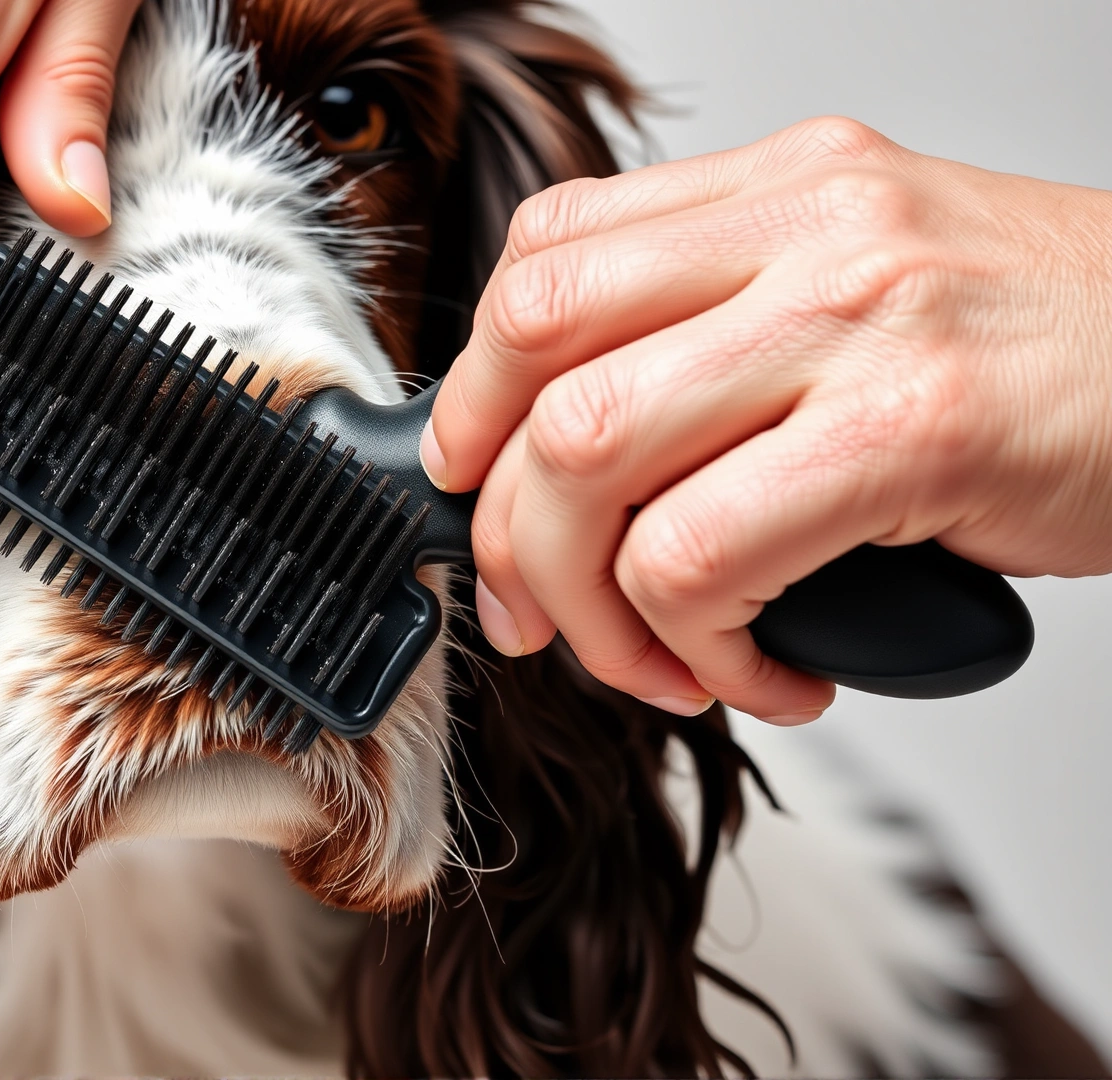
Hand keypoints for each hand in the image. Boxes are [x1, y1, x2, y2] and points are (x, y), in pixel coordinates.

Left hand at [421, 117, 1111, 722]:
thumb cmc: (1049, 357)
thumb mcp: (870, 287)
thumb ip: (726, 333)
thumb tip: (569, 462)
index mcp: (781, 185)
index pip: (546, 255)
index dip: (475, 385)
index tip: (476, 477)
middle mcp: (809, 225)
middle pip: (537, 353)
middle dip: (505, 515)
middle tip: (539, 608)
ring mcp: (856, 317)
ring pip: (592, 455)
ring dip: (592, 602)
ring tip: (660, 660)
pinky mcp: (911, 427)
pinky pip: (702, 554)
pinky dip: (698, 645)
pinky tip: (764, 671)